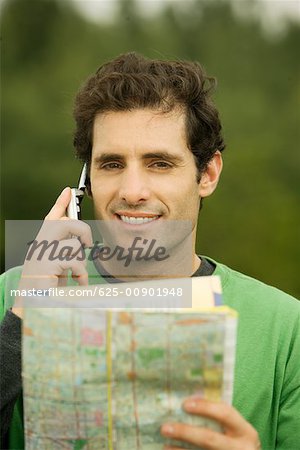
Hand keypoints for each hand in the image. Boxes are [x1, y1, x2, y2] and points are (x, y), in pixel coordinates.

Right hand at [12, 187, 92, 317]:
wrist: (32, 305)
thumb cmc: (47, 287)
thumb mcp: (57, 267)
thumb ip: (66, 253)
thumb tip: (83, 244)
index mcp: (43, 243)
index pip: (51, 217)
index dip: (60, 203)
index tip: (68, 190)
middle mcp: (41, 244)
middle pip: (67, 223)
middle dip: (83, 231)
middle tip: (87, 244)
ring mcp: (44, 251)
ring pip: (75, 246)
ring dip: (80, 262)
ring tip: (76, 274)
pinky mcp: (49, 261)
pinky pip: (75, 261)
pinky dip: (81, 273)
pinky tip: (78, 282)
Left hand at [161, 397, 260, 449]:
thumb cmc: (236, 443)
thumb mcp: (236, 430)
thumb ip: (218, 418)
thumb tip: (188, 401)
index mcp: (246, 432)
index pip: (225, 413)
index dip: (205, 407)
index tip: (184, 404)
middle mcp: (242, 449)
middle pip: (210, 439)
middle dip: (185, 432)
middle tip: (165, 428)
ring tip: (164, 445)